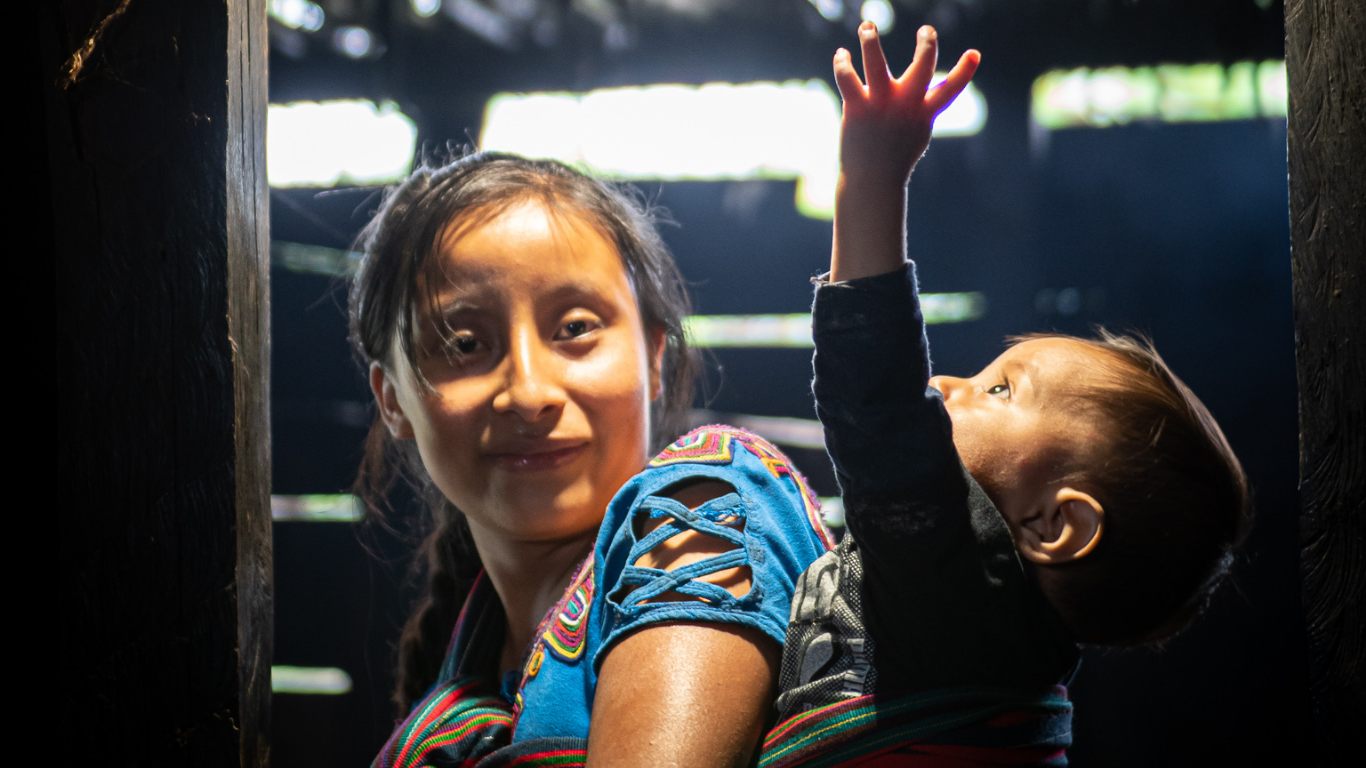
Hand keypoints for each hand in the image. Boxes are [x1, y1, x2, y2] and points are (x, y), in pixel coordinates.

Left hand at [834, 22, 979, 186]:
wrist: (871, 182)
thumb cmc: (894, 157)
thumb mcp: (915, 133)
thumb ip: (921, 109)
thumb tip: (925, 92)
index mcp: (924, 112)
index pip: (950, 89)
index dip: (965, 72)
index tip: (975, 54)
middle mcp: (905, 105)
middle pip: (922, 67)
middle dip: (927, 45)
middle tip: (927, 30)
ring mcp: (881, 105)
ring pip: (876, 65)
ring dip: (871, 42)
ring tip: (867, 25)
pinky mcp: (857, 109)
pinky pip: (848, 80)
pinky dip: (843, 64)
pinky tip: (841, 54)